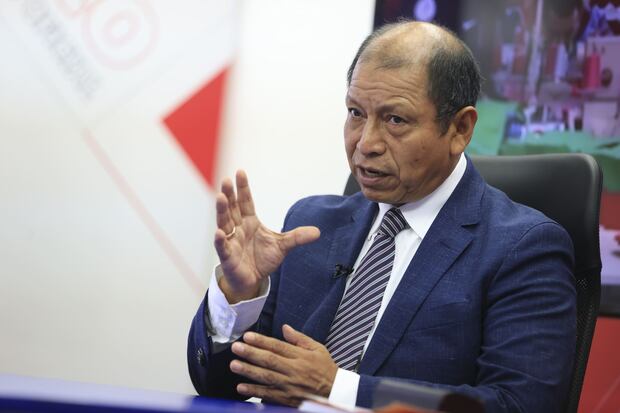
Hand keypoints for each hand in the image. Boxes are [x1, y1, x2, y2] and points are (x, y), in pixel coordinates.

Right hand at [214, 171, 319, 302]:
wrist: (253, 280)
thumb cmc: (263, 259)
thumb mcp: (283, 246)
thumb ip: (297, 237)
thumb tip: (318, 231)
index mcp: (249, 221)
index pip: (245, 202)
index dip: (242, 188)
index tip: (240, 172)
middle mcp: (238, 228)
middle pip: (232, 209)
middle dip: (229, 195)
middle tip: (226, 181)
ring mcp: (231, 241)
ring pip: (224, 223)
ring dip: (222, 211)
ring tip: (220, 197)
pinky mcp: (227, 257)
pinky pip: (222, 247)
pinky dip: (220, 240)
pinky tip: (219, 233)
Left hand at [229, 324, 338, 405]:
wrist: (335, 394)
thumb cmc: (326, 369)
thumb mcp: (318, 349)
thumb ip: (299, 338)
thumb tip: (284, 327)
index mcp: (301, 356)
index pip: (278, 346)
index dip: (261, 341)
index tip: (247, 336)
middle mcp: (294, 370)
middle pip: (269, 360)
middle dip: (251, 353)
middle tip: (236, 347)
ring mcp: (289, 386)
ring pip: (266, 377)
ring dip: (249, 371)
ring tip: (234, 364)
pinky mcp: (287, 398)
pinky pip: (268, 394)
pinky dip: (254, 391)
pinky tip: (241, 387)